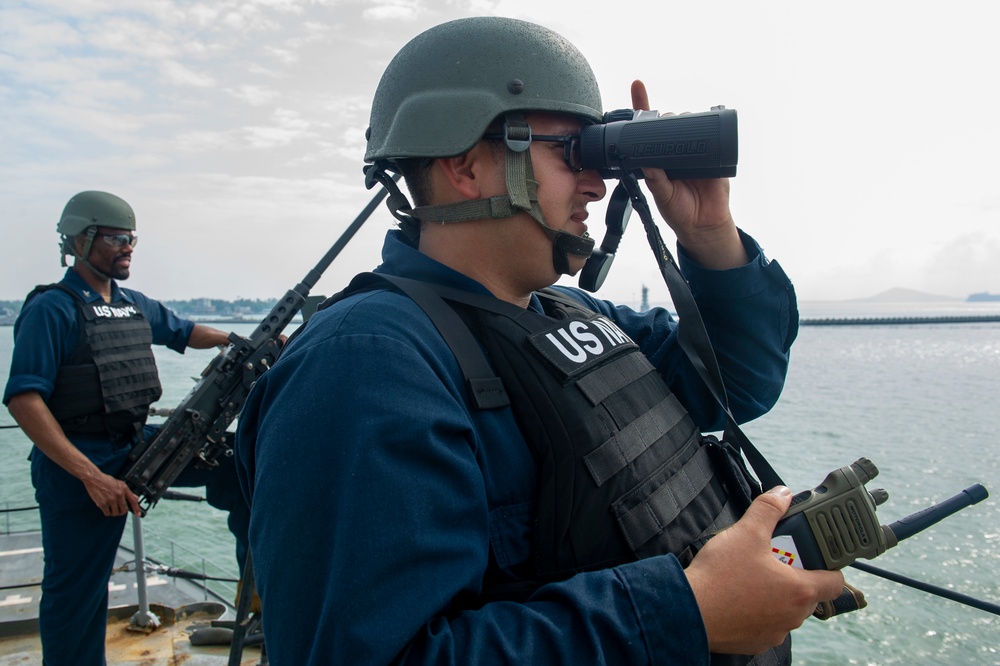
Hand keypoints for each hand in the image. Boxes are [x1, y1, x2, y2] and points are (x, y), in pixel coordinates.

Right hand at [82, 470, 141, 516]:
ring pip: (115, 513)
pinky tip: (106, 508)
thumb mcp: (120, 483)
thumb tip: (135, 498)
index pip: (133, 501)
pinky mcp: (102, 504)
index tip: (138, 514)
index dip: (136, 509)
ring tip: (111, 508)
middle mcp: (119, 495)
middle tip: (119, 510)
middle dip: (122, 511)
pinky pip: (107, 513)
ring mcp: (111, 500)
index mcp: (124, 489)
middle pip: (124, 510)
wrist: (94, 479)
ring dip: (114, 512)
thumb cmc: (106, 480)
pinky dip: (107, 512)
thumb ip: (128, 491)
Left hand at [630, 80, 746, 268]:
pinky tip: (709, 119)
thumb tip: (645, 162)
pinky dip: (714, 125)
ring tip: (681, 121)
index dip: (642, 107)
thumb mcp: (663, 196)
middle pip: (670, 124)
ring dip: (686, 118)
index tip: (637, 85)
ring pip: (692, 125)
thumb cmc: (679, 211)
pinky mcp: (716, 156)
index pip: (648, 131)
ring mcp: (696, 151)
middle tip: (664, 119)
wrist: (704, 225)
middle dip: (666, 116)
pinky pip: (716, 136)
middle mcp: (676, 151)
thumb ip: (656, 181)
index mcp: (659, 159)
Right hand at [684, 486, 844, 654]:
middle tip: (772, 559)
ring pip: (786, 610)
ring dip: (776, 595)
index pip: (835, 582)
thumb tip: (783, 495)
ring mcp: (775, 632)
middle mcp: (793, 616)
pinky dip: (757, 612)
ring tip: (751, 576)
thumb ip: (768, 510)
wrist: (689, 610)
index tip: (811, 556)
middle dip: (794, 576)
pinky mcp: (756, 643)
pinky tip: (738, 597)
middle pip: (808, 594)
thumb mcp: (746, 532)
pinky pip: (766, 625)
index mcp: (800, 590)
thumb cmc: (721, 575)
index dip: (827, 566)